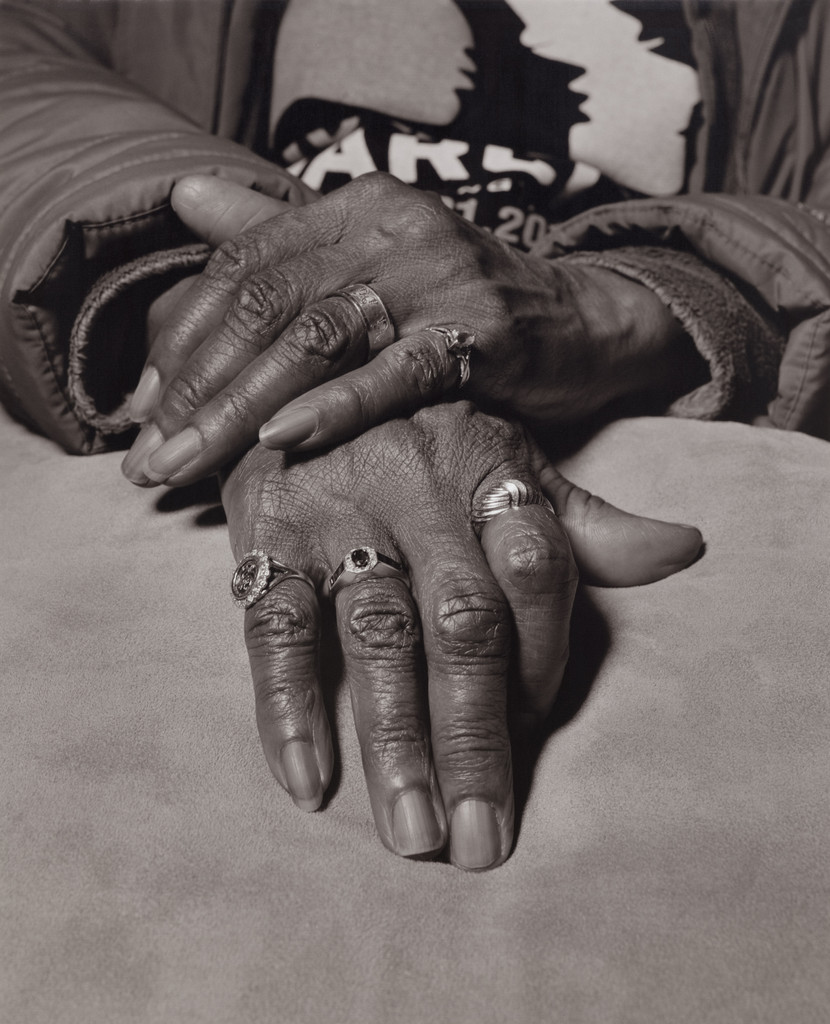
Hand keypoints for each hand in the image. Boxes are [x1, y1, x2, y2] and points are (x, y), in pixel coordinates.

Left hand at [122, 173, 688, 486]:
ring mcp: (438, 276)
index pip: (243, 268)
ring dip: (241, 406)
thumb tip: (187, 193)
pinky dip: (337, 405)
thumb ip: (280, 233)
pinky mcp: (481, 331)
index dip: (182, 341)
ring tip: (188, 464)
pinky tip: (282, 439)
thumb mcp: (370, 263)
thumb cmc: (462, 307)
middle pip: (266, 305)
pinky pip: (396, 371)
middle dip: (195, 386)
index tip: (141, 411)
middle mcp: (390, 228)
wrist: (583, 322)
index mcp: (353, 208)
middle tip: (149, 458)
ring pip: (317, 338)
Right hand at [222, 401, 701, 867]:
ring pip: (378, 634)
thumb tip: (686, 549)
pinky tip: (309, 781)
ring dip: (396, 739)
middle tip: (483, 839)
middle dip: (477, 736)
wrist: (296, 370)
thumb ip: (582, 520)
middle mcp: (419, 491)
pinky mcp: (266, 534)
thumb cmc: (419, 437)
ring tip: (414, 832)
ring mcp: (340, 514)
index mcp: (487, 470)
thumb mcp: (506, 459)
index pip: (540, 572)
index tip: (537, 735)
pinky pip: (279, 625)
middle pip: (464, 623)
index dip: (546, 661)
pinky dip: (290, 704)